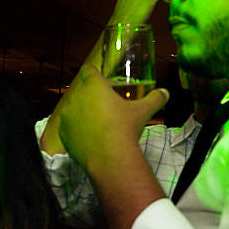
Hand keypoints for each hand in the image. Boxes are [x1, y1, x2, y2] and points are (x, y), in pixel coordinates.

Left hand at [57, 64, 169, 178]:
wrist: (110, 157)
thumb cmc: (125, 128)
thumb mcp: (143, 111)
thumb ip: (155, 99)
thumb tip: (166, 93)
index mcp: (94, 86)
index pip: (89, 70)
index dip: (94, 73)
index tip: (99, 79)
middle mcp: (77, 96)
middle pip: (82, 91)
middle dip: (90, 97)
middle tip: (103, 108)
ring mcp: (67, 115)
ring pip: (74, 109)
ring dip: (82, 114)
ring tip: (96, 125)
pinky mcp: (62, 132)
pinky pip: (68, 128)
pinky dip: (76, 131)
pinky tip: (88, 137)